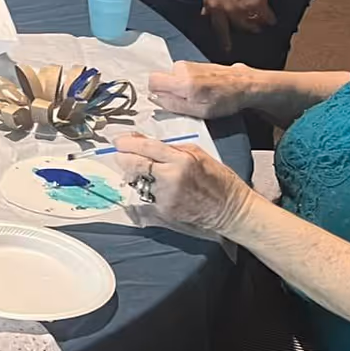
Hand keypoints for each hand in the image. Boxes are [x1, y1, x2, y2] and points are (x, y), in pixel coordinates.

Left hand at [114, 133, 255, 236]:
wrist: (231, 210)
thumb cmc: (218, 178)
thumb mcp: (197, 154)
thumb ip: (168, 147)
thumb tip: (141, 139)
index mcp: (182, 160)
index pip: (146, 148)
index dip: (127, 143)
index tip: (118, 140)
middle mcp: (171, 178)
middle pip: (134, 165)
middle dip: (123, 157)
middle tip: (121, 153)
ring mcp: (166, 196)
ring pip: (137, 181)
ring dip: (134, 174)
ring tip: (141, 170)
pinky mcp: (164, 211)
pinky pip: (146, 195)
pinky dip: (146, 188)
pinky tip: (154, 185)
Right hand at [148, 61, 257, 118]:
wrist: (244, 85)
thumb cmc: (225, 100)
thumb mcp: (200, 111)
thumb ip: (174, 105)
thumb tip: (155, 99)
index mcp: (182, 81)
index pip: (152, 81)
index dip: (157, 93)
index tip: (168, 100)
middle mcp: (182, 68)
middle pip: (162, 79)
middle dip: (170, 91)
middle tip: (187, 101)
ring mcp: (188, 63)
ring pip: (173, 77)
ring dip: (181, 87)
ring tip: (198, 95)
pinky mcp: (194, 63)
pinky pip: (182, 74)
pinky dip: (188, 82)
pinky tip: (202, 89)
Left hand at [203, 0, 273, 51]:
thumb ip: (208, 2)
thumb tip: (205, 14)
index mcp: (214, 7)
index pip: (218, 29)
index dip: (224, 40)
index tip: (227, 49)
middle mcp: (228, 11)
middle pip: (239, 28)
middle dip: (244, 28)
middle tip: (250, 27)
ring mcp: (243, 9)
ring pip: (253, 25)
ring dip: (257, 24)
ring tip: (260, 23)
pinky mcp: (259, 4)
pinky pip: (267, 18)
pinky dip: (269, 18)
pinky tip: (271, 18)